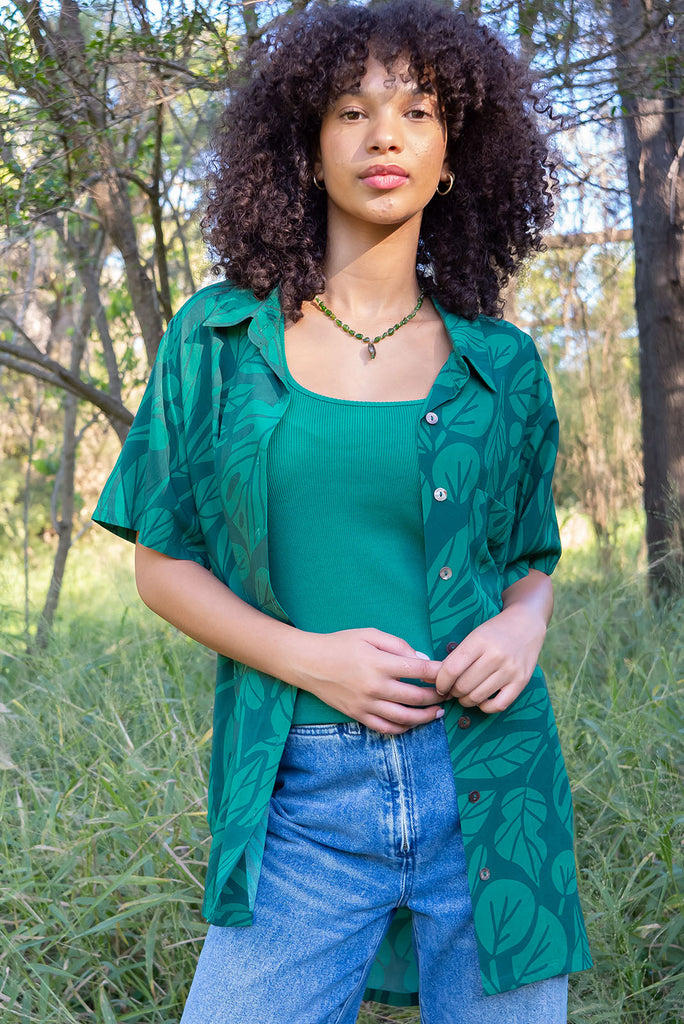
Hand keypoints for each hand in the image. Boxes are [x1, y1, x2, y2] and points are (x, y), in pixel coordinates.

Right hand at [293, 628, 444, 734]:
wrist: (309, 662)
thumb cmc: (340, 644)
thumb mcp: (369, 634)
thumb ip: (397, 645)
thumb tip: (421, 658)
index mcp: (380, 663)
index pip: (419, 670)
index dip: (438, 672)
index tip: (448, 672)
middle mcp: (375, 687)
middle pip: (416, 697)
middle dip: (436, 696)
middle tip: (447, 693)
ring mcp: (367, 704)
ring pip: (404, 718)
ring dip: (425, 717)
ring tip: (436, 712)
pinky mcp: (358, 715)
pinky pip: (386, 728)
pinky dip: (403, 728)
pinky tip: (412, 723)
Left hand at [434, 604, 546, 713]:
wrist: (526, 624)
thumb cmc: (494, 632)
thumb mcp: (473, 636)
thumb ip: (454, 657)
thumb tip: (430, 679)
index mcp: (479, 641)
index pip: (451, 669)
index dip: (440, 682)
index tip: (439, 686)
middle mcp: (496, 656)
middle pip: (463, 686)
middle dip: (453, 692)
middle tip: (452, 690)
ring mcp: (510, 670)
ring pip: (478, 697)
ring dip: (466, 700)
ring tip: (464, 694)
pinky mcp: (522, 681)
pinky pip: (498, 705)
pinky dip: (485, 707)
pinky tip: (482, 700)